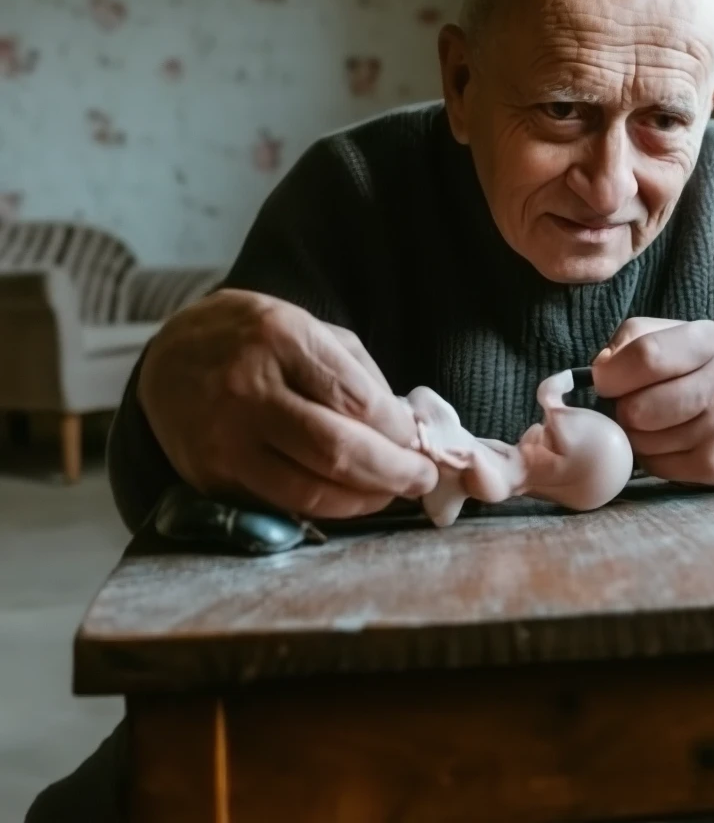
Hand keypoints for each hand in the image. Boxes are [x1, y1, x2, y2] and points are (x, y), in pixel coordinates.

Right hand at [138, 289, 437, 517]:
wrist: (169, 355)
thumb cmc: (255, 338)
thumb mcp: (309, 328)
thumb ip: (359, 374)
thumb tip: (406, 428)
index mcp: (281, 338)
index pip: (358, 400)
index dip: (400, 431)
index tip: (419, 440)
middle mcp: (248, 389)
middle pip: (338, 450)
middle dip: (394, 473)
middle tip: (422, 478)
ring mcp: (225, 438)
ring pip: (310, 490)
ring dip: (365, 500)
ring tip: (392, 491)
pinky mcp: (210, 477)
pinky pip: (282, 504)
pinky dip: (327, 508)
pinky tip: (350, 497)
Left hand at [591, 317, 713, 484]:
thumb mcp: (682, 331)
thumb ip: (633, 338)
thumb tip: (600, 369)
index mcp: (709, 341)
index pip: (646, 357)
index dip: (612, 373)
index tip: (606, 379)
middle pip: (637, 408)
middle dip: (622, 406)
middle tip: (635, 399)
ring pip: (640, 441)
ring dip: (635, 432)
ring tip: (657, 417)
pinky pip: (655, 466)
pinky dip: (652, 453)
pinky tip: (670, 437)